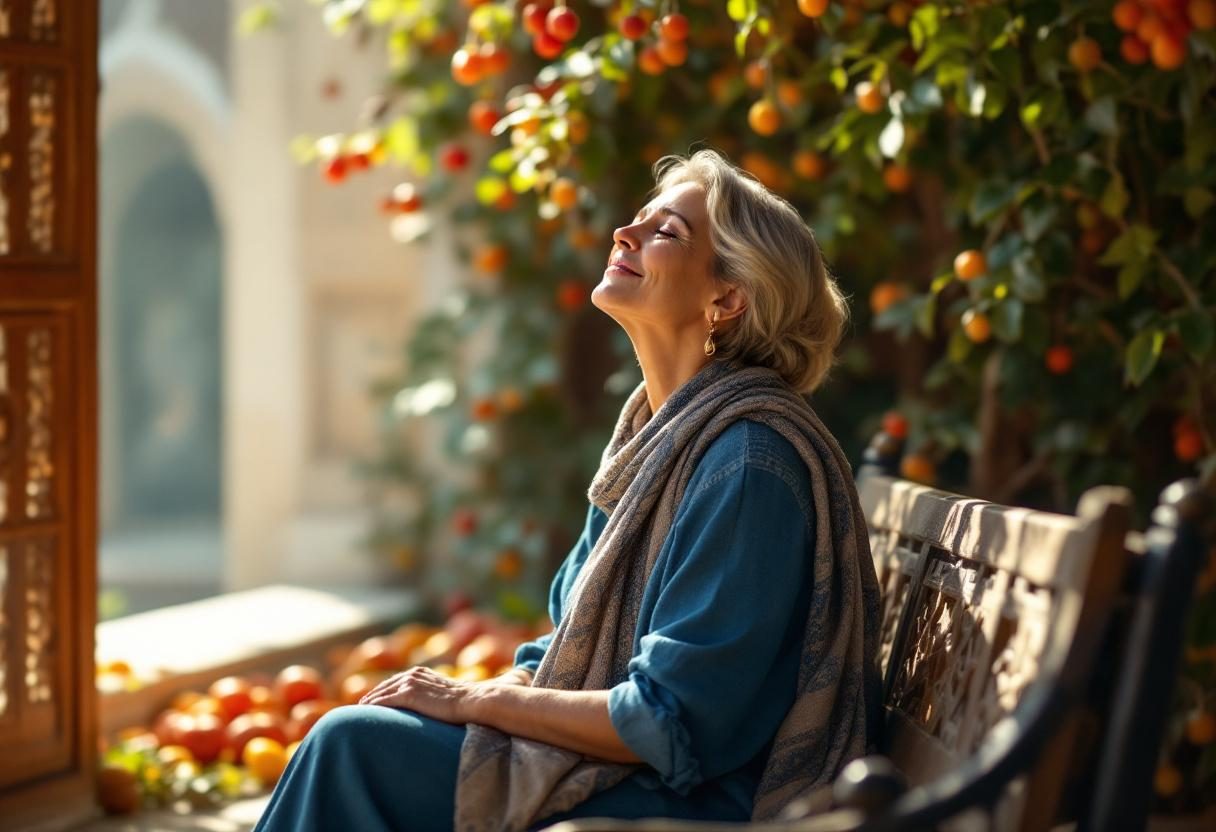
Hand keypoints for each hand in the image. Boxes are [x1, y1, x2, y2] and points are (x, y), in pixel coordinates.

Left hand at [358, 667, 482, 723]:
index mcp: (420, 672)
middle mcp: (412, 674)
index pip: (395, 681)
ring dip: (369, 702)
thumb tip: (433, 708)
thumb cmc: (463, 702)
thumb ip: (433, 696)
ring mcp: (410, 683)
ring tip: (358, 712)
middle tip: (360, 706)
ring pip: (381, 693)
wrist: (470, 700)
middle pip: (385, 685)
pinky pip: (384, 701)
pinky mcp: (408, 695)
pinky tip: (365, 713)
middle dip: (372, 695)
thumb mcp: (444, 695)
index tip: (372, 699)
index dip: (382, 690)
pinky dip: (373, 707)